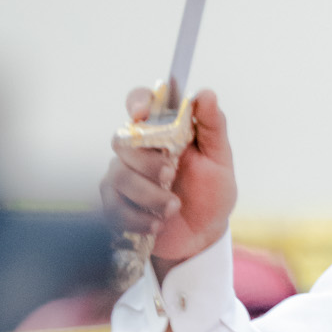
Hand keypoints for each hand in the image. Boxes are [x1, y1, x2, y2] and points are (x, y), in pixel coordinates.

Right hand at [101, 87, 236, 272]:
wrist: (203, 237)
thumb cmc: (210, 194)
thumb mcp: (219, 161)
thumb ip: (213, 127)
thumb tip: (205, 94)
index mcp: (162, 131)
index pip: (140, 101)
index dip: (137, 102)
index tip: (142, 114)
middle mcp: (138, 149)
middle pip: (123, 140)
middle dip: (147, 162)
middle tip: (171, 175)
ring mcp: (123, 176)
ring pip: (119, 176)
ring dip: (148, 195)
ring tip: (173, 208)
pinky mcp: (115, 204)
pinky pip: (113, 206)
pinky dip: (137, 217)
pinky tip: (157, 225)